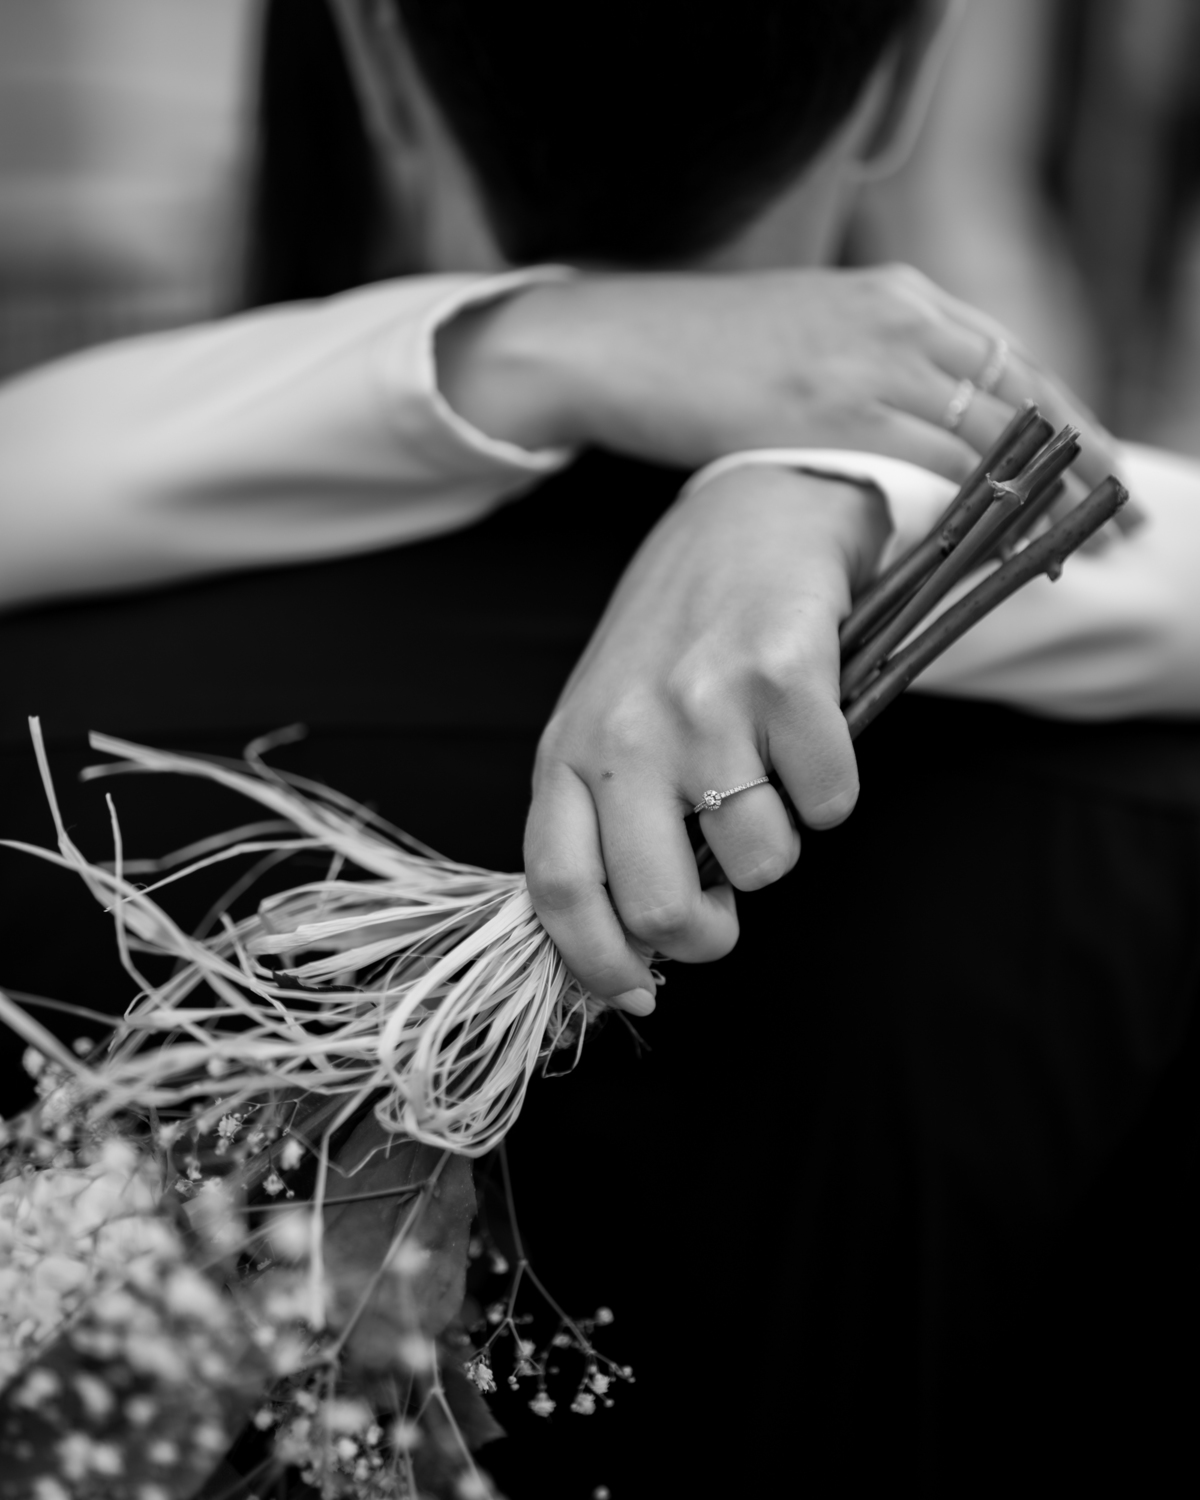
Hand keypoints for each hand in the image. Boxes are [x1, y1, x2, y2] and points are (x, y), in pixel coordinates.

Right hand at [438, 263, 1124, 500]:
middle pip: (1018, 392)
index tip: (1098, 464)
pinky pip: (932, 464)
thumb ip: (866, 370)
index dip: (1063, 417)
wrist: (615, 339)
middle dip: (1077, 459)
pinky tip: (1004, 538)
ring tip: (1079, 543)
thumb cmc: (696, 352)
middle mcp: (897, 318)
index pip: (1008, 359)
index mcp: (894, 295)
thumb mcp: (804, 339)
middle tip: (1117, 515)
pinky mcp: (833, 410)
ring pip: (988, 432)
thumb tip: (907, 433)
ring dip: (1044, 493)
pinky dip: (978, 505)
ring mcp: (868, 362)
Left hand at [523, 464, 888, 1013]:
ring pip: (764, 861)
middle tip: (729, 912)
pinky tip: (813, 738)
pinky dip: (836, 790)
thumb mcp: (607, 721)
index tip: (637, 995)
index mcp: (569, 751)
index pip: (558, 889)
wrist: (748, 515)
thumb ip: (606, 817)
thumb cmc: (675, 640)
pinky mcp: (784, 674)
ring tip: (770, 779)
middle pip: (662, 905)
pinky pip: (832, 802)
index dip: (596, 964)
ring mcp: (704, 703)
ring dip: (782, 842)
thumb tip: (635, 943)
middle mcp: (626, 732)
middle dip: (709, 938)